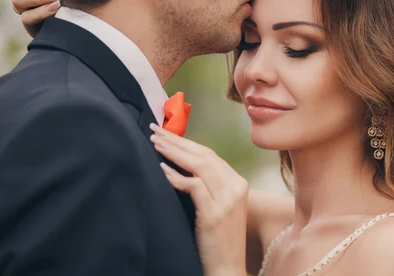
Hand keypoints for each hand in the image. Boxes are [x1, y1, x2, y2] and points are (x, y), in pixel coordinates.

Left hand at [149, 124, 248, 275]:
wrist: (227, 268)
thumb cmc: (219, 239)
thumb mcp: (219, 206)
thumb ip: (208, 185)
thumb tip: (180, 164)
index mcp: (238, 183)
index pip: (210, 154)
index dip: (186, 142)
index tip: (166, 133)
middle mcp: (236, 187)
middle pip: (204, 155)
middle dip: (177, 141)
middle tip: (155, 131)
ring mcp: (227, 200)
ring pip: (199, 165)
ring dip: (174, 152)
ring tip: (155, 144)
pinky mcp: (214, 213)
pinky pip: (193, 186)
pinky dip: (176, 176)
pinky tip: (162, 169)